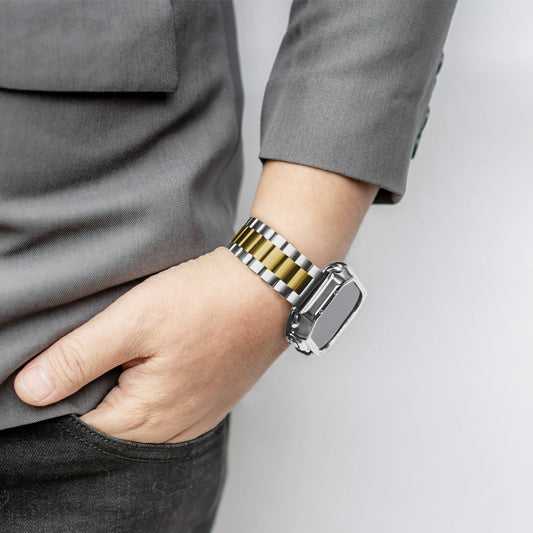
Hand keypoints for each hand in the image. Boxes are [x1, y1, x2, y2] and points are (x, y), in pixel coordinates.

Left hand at [13, 246, 290, 442]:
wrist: (272, 287)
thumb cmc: (208, 301)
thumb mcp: (134, 320)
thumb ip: (78, 357)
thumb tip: (28, 392)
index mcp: (149, 417)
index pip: (80, 417)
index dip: (73, 377)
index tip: (92, 341)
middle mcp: (175, 428)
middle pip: (113, 414)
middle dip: (105, 377)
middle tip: (124, 333)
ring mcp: (199, 415)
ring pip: (143, 406)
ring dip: (135, 376)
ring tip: (151, 337)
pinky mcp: (215, 398)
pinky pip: (172, 400)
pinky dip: (161, 377)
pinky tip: (171, 347)